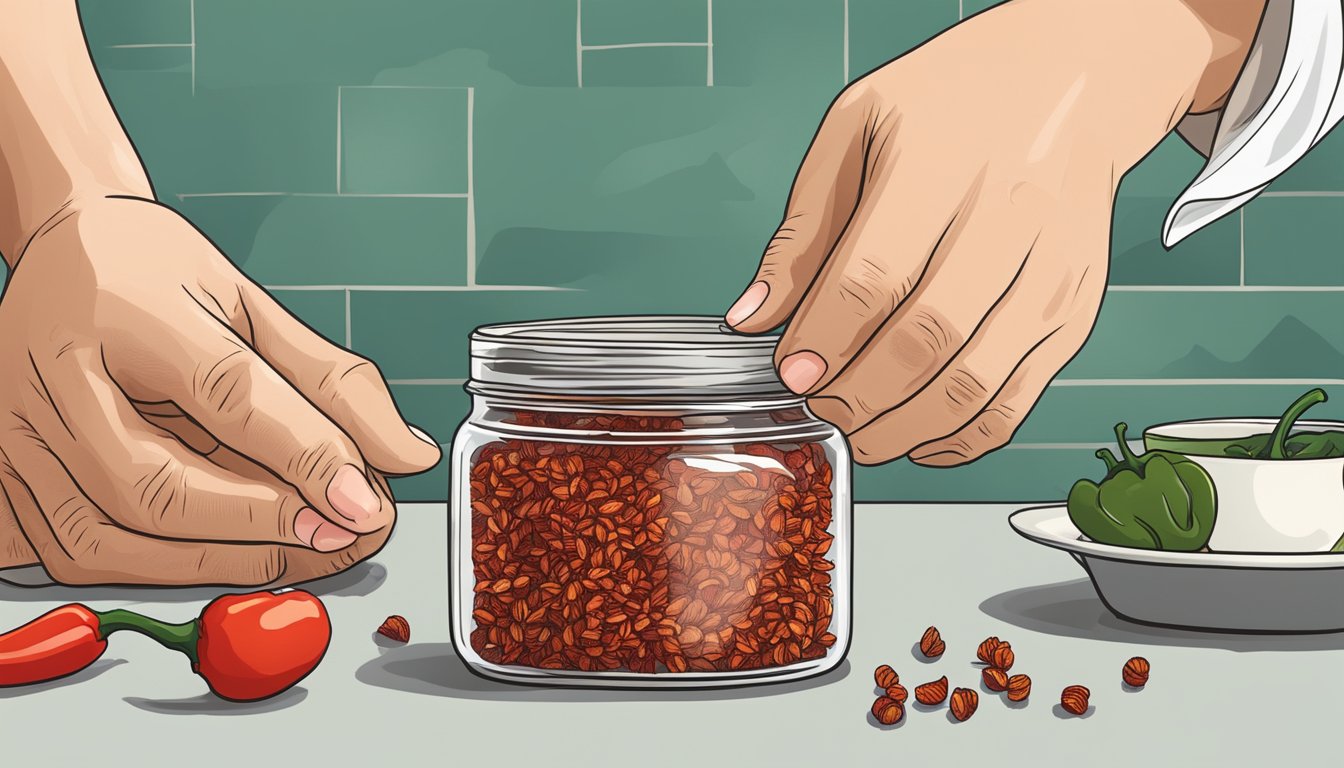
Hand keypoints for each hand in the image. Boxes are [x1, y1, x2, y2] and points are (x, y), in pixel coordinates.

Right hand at [0, 197, 439, 584]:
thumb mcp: (251, 304)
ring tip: (300, 550)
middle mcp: (50, 376)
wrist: (65, 250)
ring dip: (216, 564)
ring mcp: (14, 433)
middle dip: (259, 526)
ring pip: (106, 541)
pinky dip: (160, 570)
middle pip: (151, 487)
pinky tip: (229, 553)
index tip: (366, 500)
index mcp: (123, 309)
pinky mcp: (2, 475)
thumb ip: (332, 381)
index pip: (223, 393)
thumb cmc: (156, 274)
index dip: (304, 454)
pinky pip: (75, 554)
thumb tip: (406, 457)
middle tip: (341, 533)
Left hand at [725, 0, 1260, 465]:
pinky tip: (920, 438)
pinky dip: (963, 438)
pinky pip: (1018, 400)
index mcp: (940, 164)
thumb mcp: (855, 132)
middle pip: (924, 339)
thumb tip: (754, 317)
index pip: (874, 274)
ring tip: (861, 431)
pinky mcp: (1074, 313)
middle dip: (858, 394)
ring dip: (904, 427)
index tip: (792, 372)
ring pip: (973, 383)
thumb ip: (803, 231)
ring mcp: (1050, 273)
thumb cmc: (951, 108)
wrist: (1070, 88)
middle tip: (821, 407)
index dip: (825, 339)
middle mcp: (1008, 219)